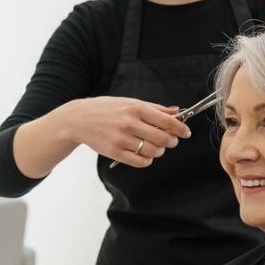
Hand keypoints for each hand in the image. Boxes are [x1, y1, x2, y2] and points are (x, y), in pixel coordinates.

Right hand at [61, 97, 191, 168]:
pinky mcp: (114, 152)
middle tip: (171, 141)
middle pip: (162, 138)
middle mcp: (129, 123)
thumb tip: (176, 111)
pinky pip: (140, 162)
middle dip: (172, 141)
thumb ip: (154, 108)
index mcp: (135, 108)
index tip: (185, 132)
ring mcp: (121, 139)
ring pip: (153, 151)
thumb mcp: (130, 102)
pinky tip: (145, 154)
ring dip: (159, 151)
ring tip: (156, 147)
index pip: (166, 121)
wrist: (79, 120)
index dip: (180, 128)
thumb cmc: (106, 109)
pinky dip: (147, 160)